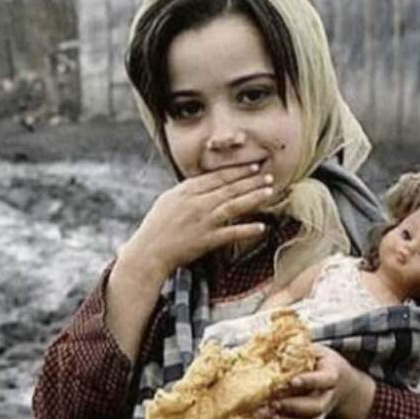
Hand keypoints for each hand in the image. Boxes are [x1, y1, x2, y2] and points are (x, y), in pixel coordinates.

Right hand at [122, 162, 276, 280]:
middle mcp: (197, 203)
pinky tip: (261, 227)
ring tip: (270, 192)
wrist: (149, 251)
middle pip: (229, 188)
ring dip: (254, 198)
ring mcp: (203, 221)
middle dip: (251, 181)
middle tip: (269, 176)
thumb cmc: (157, 226)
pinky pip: (231, 233)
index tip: (253, 167)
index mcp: (187, 190)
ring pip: (234, 205)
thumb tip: (207, 183)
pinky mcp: (207, 240)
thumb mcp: (169, 200)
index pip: (217, 177)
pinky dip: (246, 230)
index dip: (238, 171)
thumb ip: (189, 190)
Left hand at [268, 347, 353, 418]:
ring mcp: (322, 413)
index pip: (325, 379)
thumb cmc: (321, 363)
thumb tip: (269, 341)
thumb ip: (299, 348)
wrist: (341, 383)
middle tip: (274, 403)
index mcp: (331, 373)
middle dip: (293, 407)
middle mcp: (328, 396)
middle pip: (317, 406)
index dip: (310, 381)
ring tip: (273, 418)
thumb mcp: (315, 350)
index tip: (292, 381)